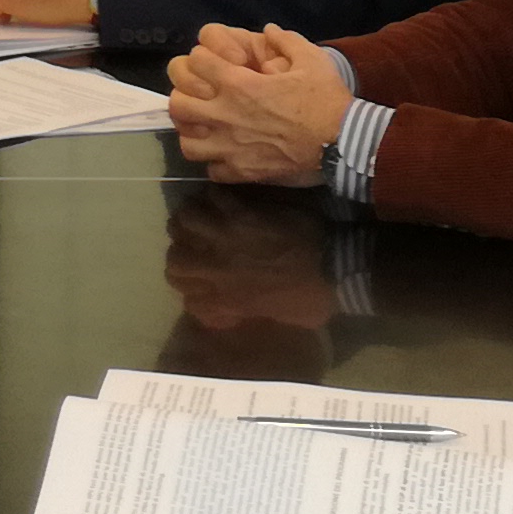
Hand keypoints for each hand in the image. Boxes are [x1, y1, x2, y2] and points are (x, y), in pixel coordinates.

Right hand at [162, 190, 341, 331]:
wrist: (337, 268)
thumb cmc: (313, 299)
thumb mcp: (275, 317)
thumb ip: (247, 311)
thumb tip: (234, 309)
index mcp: (227, 301)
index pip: (186, 298)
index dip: (190, 290)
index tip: (200, 283)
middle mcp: (218, 270)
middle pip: (175, 261)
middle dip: (181, 253)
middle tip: (195, 246)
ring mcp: (227, 238)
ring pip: (183, 222)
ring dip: (190, 220)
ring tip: (201, 217)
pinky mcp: (243, 213)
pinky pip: (212, 197)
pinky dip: (212, 196)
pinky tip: (221, 199)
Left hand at [163, 23, 348, 182]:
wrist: (342, 143)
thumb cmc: (325, 99)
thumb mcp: (310, 59)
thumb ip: (285, 40)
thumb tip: (269, 30)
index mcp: (238, 84)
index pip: (196, 62)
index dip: (204, 59)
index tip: (217, 63)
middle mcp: (225, 115)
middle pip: (179, 103)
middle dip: (186, 94)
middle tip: (203, 95)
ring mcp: (229, 147)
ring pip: (187, 141)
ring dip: (194, 132)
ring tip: (208, 127)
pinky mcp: (240, 172)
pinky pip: (211, 169)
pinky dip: (215, 162)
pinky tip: (227, 153)